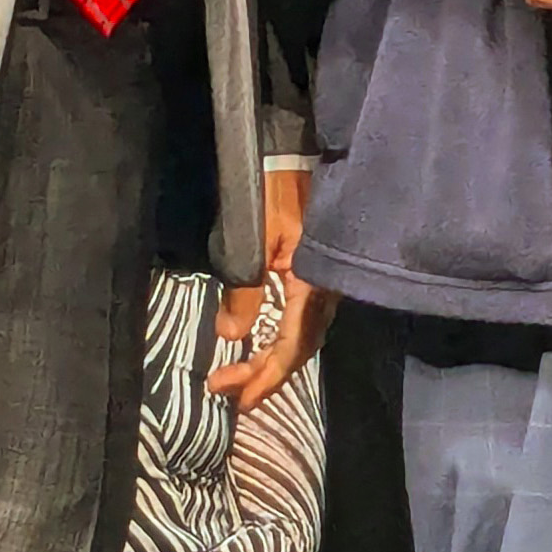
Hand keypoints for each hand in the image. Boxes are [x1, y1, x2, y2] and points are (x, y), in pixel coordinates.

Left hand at [210, 165, 334, 413]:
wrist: (295, 153)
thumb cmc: (275, 191)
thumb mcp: (255, 240)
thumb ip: (244, 290)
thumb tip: (231, 336)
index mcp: (313, 285)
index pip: (293, 346)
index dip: (267, 377)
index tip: (238, 399)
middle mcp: (324, 291)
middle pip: (299, 348)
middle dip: (264, 375)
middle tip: (228, 392)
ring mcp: (322, 284)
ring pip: (301, 336)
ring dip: (271, 361)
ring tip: (239, 378)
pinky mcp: (314, 274)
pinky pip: (300, 320)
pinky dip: (279, 340)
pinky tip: (261, 345)